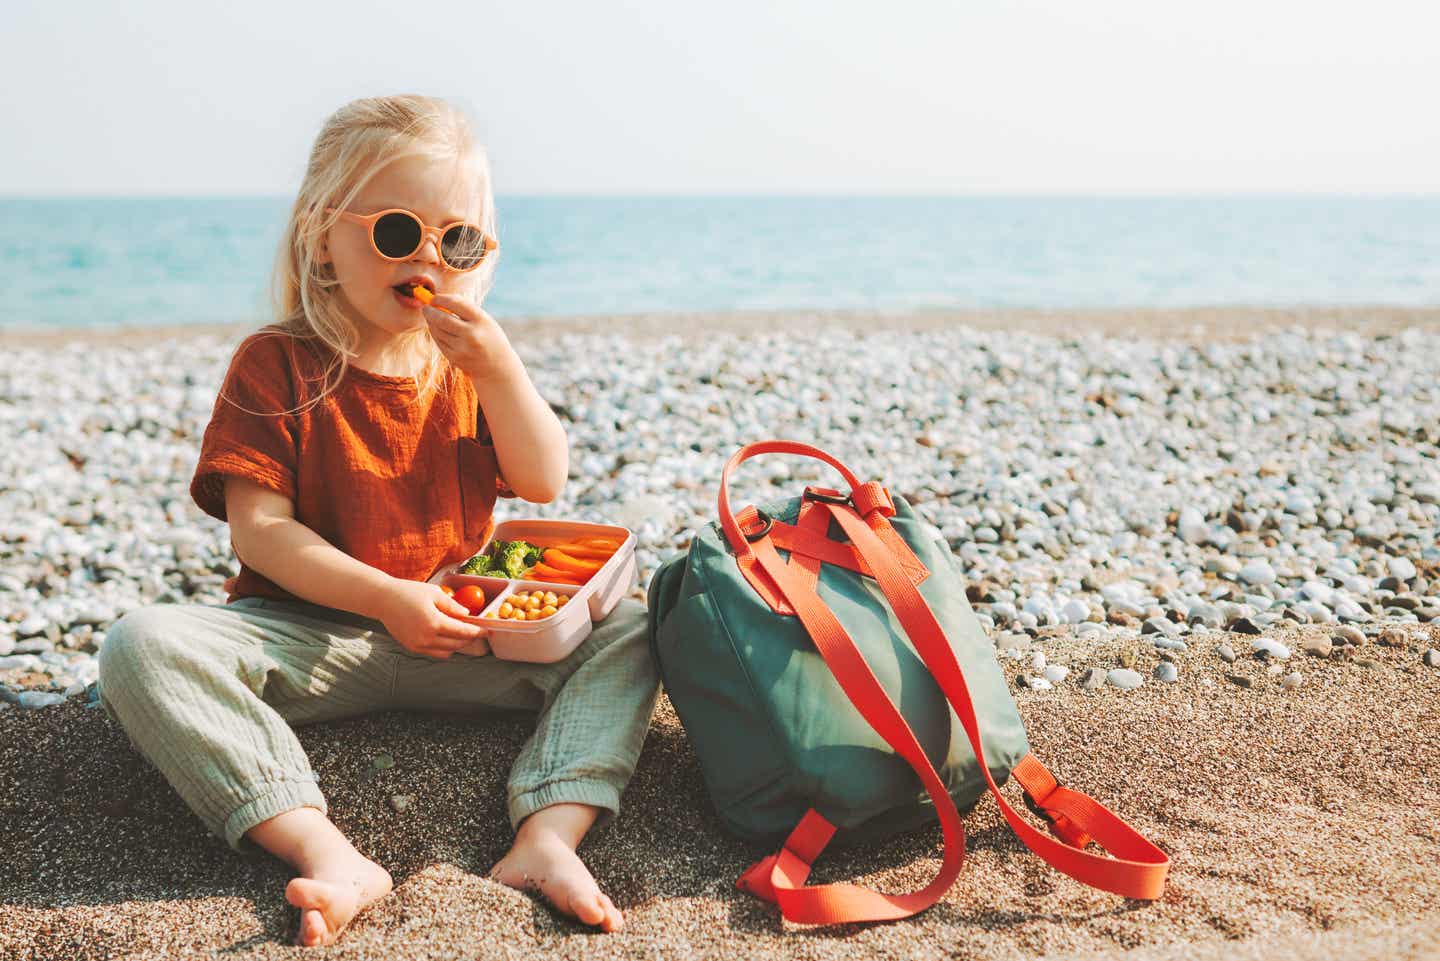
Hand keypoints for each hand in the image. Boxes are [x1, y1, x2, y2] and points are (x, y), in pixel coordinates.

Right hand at [375, 578, 490, 658]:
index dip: (477, 632)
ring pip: (446, 652)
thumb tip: (466, 614)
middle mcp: (427, 638)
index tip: (486, 631)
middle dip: (469, 639)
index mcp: (434, 623)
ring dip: (457, 645)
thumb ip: (452, 605)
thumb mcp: (434, 593)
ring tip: (462, 634)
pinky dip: (444, 648)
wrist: (382, 600)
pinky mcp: (412, 647)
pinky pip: (434, 653)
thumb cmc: (408, 592)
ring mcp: (418, 645)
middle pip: (457, 644)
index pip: (462, 632)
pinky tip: (447, 637)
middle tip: (476, 631)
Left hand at [423, 294, 515, 379]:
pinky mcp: (455, 358)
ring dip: (431, 322)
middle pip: (442, 318)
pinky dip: (435, 333)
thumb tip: (441, 300)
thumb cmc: (490, 338)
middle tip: (425, 307)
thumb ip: (466, 310)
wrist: (498, 367)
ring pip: (437, 330)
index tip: (434, 298)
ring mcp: (462, 348)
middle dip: (430, 311)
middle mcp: (471, 334)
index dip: (441, 299)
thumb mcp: (485, 321)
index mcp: (481, 321)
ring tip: (430, 317)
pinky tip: (436, 329)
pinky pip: (439, 342)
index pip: (455, 303)